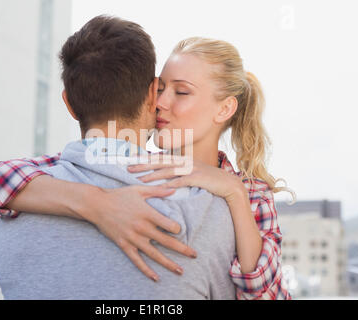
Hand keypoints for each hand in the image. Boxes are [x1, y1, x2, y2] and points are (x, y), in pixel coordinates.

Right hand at [85, 185, 197, 281]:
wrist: (97, 205)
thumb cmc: (119, 195)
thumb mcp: (139, 190)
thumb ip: (157, 191)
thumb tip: (173, 190)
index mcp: (148, 214)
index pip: (170, 225)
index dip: (178, 229)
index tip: (180, 230)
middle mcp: (142, 228)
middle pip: (166, 241)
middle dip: (182, 249)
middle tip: (194, 255)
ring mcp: (133, 238)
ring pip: (154, 254)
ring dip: (168, 263)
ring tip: (180, 271)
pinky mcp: (124, 245)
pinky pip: (137, 260)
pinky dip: (146, 270)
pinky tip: (155, 277)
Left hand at [127, 154, 244, 202]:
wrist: (229, 185)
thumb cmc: (210, 181)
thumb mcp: (193, 174)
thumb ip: (180, 174)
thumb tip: (165, 178)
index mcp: (183, 159)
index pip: (160, 158)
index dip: (145, 160)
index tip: (132, 162)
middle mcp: (185, 161)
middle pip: (160, 161)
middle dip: (143, 165)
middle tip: (128, 168)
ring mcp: (191, 168)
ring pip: (167, 170)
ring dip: (152, 175)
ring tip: (139, 180)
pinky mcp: (197, 177)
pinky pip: (180, 181)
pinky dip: (168, 185)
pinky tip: (158, 189)